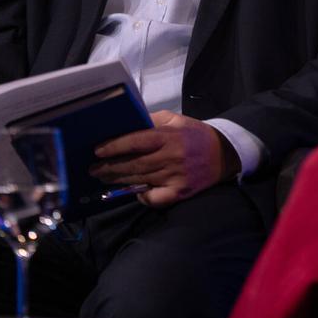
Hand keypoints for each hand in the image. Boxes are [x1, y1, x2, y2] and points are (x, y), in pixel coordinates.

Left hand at [91, 111, 239, 207]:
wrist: (224, 153)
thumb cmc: (194, 134)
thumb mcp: (176, 119)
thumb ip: (152, 120)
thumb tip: (127, 124)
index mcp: (169, 136)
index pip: (136, 141)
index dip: (115, 146)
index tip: (97, 150)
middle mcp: (171, 157)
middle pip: (134, 164)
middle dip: (110, 167)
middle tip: (93, 169)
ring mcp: (175, 176)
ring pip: (140, 181)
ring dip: (119, 180)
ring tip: (104, 178)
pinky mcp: (180, 192)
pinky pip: (155, 198)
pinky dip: (143, 196)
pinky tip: (135, 191)